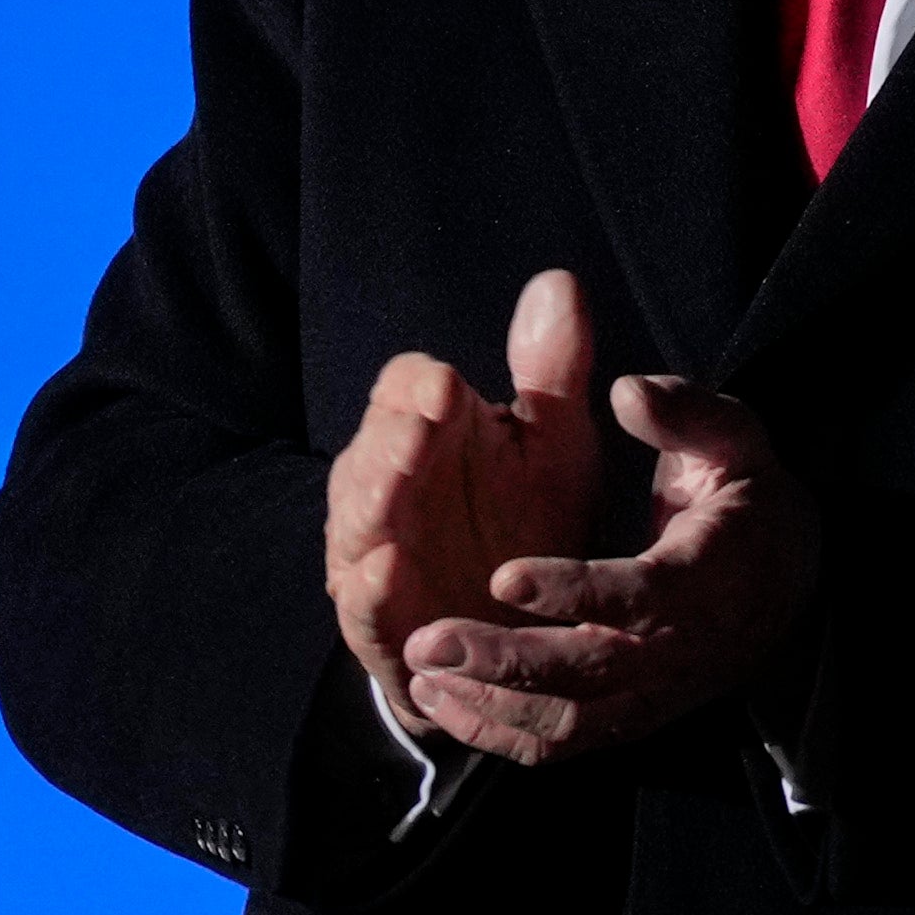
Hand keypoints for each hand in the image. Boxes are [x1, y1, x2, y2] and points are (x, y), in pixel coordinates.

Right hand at [327, 269, 614, 723]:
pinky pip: (362, 602)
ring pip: (356, 521)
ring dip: (373, 505)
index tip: (450, 387)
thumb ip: (553, 371)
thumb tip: (558, 281)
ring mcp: (374, 553)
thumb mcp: (556, 446)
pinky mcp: (377, 620)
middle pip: (372, 451)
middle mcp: (389, 486)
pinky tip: (389, 570)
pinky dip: (370, 588)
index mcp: (429, 433)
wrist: (516, 633)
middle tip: (420, 433)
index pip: (403, 390)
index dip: (419, 387)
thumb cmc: (530, 524)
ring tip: (395, 493)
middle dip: (391, 442)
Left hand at [394, 355, 817, 770]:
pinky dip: (503, 734)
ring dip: (493, 706)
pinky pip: (567, 741)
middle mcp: (684, 649)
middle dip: (506, 663)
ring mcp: (658, 694)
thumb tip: (626, 391)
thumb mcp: (735, 439)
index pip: (639, 596)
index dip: (573, 592)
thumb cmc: (746, 497)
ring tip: (423, 672)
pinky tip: (441, 703)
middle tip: (428, 641)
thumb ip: (685, 412)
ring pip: (573, 721)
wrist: (788, 583)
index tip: (501, 576)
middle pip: (591, 672)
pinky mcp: (634, 717)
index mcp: (710, 576)